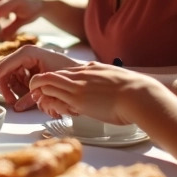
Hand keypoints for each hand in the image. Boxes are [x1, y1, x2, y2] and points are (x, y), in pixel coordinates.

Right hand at [0, 45, 78, 110]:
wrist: (86, 75)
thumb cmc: (72, 75)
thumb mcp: (52, 83)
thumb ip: (33, 94)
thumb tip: (18, 106)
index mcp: (28, 53)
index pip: (1, 67)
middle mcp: (24, 55)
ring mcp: (25, 63)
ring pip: (4, 78)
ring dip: (6, 92)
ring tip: (15, 102)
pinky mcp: (27, 70)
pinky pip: (13, 82)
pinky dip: (13, 92)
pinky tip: (19, 101)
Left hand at [28, 63, 157, 124]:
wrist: (139, 96)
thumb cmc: (134, 91)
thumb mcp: (115, 77)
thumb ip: (104, 78)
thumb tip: (104, 83)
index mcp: (91, 68)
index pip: (65, 71)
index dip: (55, 79)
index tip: (52, 87)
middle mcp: (81, 74)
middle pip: (52, 74)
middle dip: (41, 83)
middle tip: (37, 93)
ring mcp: (78, 87)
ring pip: (49, 83)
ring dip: (41, 92)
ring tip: (38, 100)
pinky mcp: (78, 100)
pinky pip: (55, 97)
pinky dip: (47, 101)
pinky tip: (46, 107)